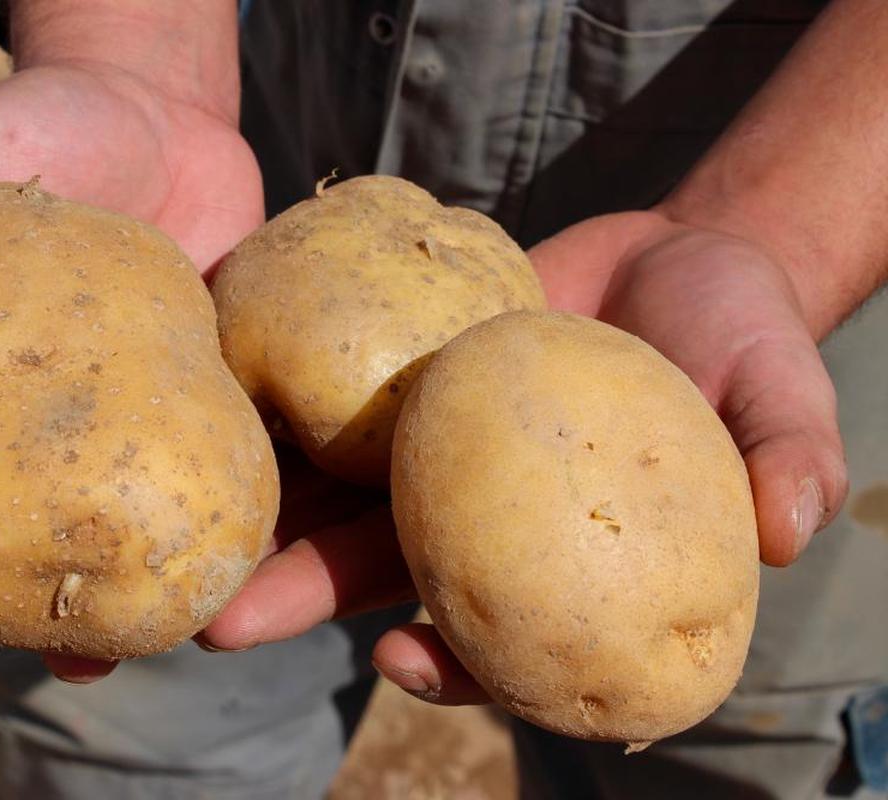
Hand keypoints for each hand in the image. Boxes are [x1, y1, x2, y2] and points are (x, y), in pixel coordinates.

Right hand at [0, 63, 261, 789]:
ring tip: (84, 672)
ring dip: (73, 631)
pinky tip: (203, 601)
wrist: (161, 123)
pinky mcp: (201, 423)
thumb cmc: (30, 135)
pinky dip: (195, 558)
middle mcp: (24, 451)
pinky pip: (196, 506)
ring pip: (85, 564)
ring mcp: (116, 448)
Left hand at [198, 211, 847, 705]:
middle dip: (300, 596)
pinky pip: (330, 395)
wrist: (669, 257)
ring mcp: (426, 449)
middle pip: (380, 571)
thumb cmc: (732, 335)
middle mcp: (478, 518)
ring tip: (188, 523)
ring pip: (331, 491)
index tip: (398, 659)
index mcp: (562, 560)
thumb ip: (784, 452)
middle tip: (219, 621)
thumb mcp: (775, 387)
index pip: (506, 641)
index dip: (455, 664)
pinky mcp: (395, 380)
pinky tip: (210, 406)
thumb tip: (792, 530)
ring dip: (260, 512)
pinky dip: (275, 406)